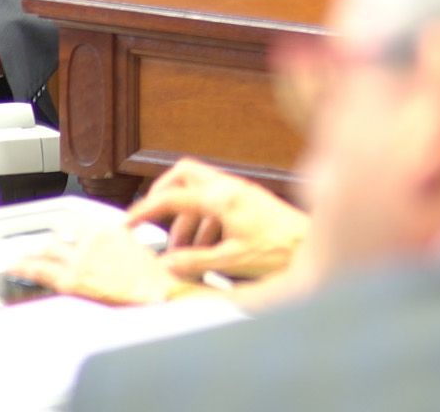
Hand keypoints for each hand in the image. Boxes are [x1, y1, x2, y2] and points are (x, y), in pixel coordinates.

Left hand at [5, 223, 195, 306]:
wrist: (157, 295)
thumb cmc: (158, 281)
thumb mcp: (145, 255)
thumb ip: (127, 248)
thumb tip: (123, 253)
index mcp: (113, 230)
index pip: (81, 225)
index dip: (69, 232)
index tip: (64, 234)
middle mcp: (93, 239)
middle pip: (62, 236)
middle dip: (50, 242)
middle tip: (40, 246)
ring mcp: (79, 258)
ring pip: (47, 250)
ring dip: (34, 252)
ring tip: (21, 255)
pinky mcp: (70, 280)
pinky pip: (38, 269)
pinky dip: (23, 266)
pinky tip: (13, 266)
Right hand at [127, 159, 309, 281]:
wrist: (311, 245)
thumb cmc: (279, 251)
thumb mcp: (231, 260)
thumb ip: (195, 261)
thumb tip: (165, 265)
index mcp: (221, 198)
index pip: (171, 197)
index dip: (144, 210)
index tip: (127, 224)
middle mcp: (229, 187)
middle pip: (183, 173)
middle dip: (162, 194)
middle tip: (150, 218)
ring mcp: (240, 191)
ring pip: (199, 189)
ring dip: (184, 216)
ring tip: (180, 251)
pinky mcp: (249, 200)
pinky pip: (215, 202)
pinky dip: (202, 222)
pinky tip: (204, 250)